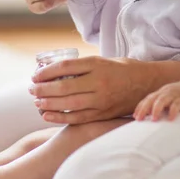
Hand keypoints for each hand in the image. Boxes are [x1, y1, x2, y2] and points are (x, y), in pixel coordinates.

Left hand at [29, 56, 152, 123]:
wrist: (147, 84)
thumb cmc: (122, 69)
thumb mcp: (104, 60)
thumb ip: (83, 66)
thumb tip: (55, 71)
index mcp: (98, 64)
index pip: (65, 67)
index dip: (46, 71)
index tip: (35, 75)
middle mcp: (99, 82)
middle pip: (64, 86)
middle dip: (43, 89)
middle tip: (32, 89)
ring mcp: (101, 100)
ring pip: (68, 103)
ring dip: (48, 104)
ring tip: (36, 102)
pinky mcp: (103, 114)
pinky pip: (77, 118)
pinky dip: (59, 117)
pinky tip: (46, 115)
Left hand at [134, 77, 179, 121]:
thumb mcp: (168, 97)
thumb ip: (159, 104)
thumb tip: (149, 116)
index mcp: (160, 93)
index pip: (147, 99)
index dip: (140, 107)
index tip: (135, 117)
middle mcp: (165, 92)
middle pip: (152, 99)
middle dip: (144, 109)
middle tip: (139, 119)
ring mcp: (174, 95)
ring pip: (162, 100)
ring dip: (156, 109)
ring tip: (154, 119)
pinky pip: (177, 104)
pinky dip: (173, 111)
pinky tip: (170, 119)